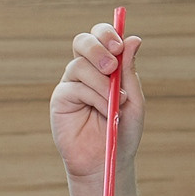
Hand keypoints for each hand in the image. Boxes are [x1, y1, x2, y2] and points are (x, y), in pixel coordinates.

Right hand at [50, 22, 142, 183]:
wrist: (108, 161)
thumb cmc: (123, 132)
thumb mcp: (133, 99)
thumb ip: (129, 70)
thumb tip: (133, 39)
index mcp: (104, 66)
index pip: (100, 37)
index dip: (107, 34)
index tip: (120, 45)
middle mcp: (85, 71)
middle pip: (82, 42)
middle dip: (98, 49)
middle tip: (112, 66)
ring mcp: (71, 84)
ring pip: (79, 65)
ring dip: (101, 82)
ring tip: (116, 102)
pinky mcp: (60, 100)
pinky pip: (74, 87)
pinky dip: (95, 96)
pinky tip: (106, 110)